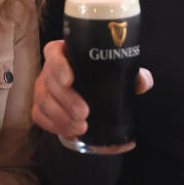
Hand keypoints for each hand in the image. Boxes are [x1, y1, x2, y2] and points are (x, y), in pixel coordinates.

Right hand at [31, 40, 152, 138]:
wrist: (94, 98)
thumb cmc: (104, 79)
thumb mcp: (119, 75)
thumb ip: (133, 75)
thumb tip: (143, 81)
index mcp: (66, 54)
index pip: (54, 52)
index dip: (58, 65)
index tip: (70, 79)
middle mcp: (51, 70)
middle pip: (49, 81)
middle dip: (66, 99)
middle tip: (84, 113)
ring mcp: (43, 88)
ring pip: (42, 100)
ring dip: (60, 117)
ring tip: (81, 128)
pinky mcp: (40, 107)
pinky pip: (39, 116)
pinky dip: (54, 126)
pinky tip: (70, 132)